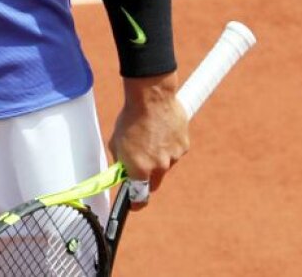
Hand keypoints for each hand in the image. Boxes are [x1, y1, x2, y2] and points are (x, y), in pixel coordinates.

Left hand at [108, 73, 188, 208]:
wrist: (152, 97)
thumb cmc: (131, 118)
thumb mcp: (117, 142)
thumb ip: (122, 161)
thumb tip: (123, 172)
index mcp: (140, 168)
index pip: (140, 197)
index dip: (136, 202)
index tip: (134, 204)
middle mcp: (159, 166)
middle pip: (154, 182)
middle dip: (147, 176)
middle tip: (140, 163)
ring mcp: (174, 157)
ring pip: (165, 164)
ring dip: (158, 156)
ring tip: (150, 136)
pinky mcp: (184, 145)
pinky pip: (174, 151)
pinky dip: (168, 145)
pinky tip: (161, 130)